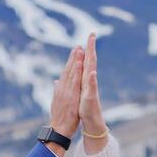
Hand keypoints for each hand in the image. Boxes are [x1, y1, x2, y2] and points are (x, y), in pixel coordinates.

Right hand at [49, 44, 82, 138]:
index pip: (66, 73)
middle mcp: (62, 88)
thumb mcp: (57, 101)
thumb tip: (56, 81)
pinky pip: (74, 82)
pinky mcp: (70, 96)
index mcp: (61, 89)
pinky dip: (76, 72)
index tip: (75, 52)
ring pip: (71, 73)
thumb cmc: (60, 117)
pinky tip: (79, 64)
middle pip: (68, 70)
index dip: (70, 62)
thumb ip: (57, 90)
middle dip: (73, 57)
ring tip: (79, 50)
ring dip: (75, 61)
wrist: (58, 129)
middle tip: (77, 45)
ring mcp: (66, 92)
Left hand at [80, 33, 107, 152]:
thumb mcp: (74, 93)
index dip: (84, 50)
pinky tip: (92, 72)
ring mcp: (91, 88)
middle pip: (90, 62)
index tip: (85, 37)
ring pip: (91, 71)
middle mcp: (88, 82)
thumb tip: (65, 77)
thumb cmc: (81, 108)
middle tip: (92, 35)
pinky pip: (91, 87)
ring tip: (91, 49)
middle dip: (91, 49)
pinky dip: (91, 80)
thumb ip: (71, 83)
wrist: (89, 121)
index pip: (84, 62)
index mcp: (83, 80)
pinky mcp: (91, 97)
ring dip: (91, 61)